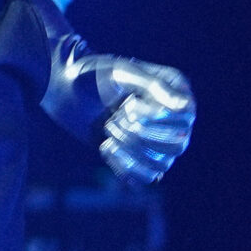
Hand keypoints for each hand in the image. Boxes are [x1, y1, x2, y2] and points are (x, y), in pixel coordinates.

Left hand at [49, 39, 194, 184]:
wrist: (64, 87)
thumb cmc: (94, 75)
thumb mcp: (122, 73)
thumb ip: (154, 86)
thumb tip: (186, 106)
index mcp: (177, 95)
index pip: (183, 120)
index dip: (154, 118)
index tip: (127, 105)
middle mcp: (175, 121)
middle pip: (175, 146)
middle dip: (139, 134)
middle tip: (113, 118)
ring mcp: (158, 140)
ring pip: (161, 164)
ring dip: (130, 149)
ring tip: (108, 128)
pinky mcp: (138, 156)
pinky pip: (146, 177)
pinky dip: (125, 167)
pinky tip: (105, 146)